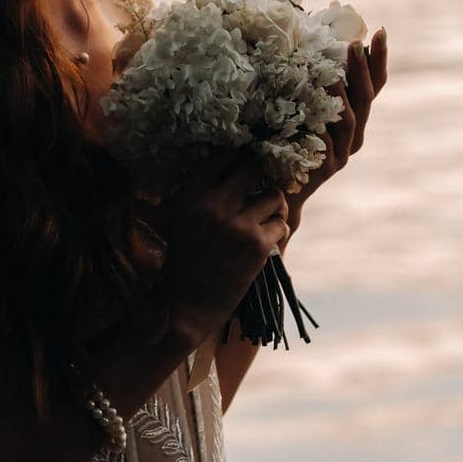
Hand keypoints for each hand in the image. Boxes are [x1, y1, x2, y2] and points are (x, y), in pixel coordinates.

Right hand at [144, 147, 290, 342]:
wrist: (184, 305)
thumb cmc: (183, 260)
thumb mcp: (180, 216)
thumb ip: (202, 192)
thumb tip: (234, 166)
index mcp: (191, 194)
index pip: (224, 156)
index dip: (239, 156)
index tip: (246, 163)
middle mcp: (215, 204)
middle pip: (253, 168)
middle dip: (260, 177)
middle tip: (259, 189)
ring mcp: (238, 224)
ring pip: (274, 196)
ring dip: (273, 207)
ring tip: (266, 218)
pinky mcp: (257, 246)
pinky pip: (281, 224)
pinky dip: (277, 231)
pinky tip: (266, 241)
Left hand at [286, 27, 387, 230]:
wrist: (281, 187)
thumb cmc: (291, 140)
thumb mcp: (305, 107)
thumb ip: (312, 83)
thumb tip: (308, 42)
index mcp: (354, 116)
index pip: (373, 84)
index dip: (378, 59)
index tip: (379, 31)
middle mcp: (355, 134)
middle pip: (365, 99)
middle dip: (362, 71)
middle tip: (355, 45)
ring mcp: (342, 152)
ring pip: (350, 122)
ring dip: (342, 98)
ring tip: (332, 79)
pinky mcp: (326, 169)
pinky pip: (328, 149)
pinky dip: (325, 134)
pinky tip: (317, 123)